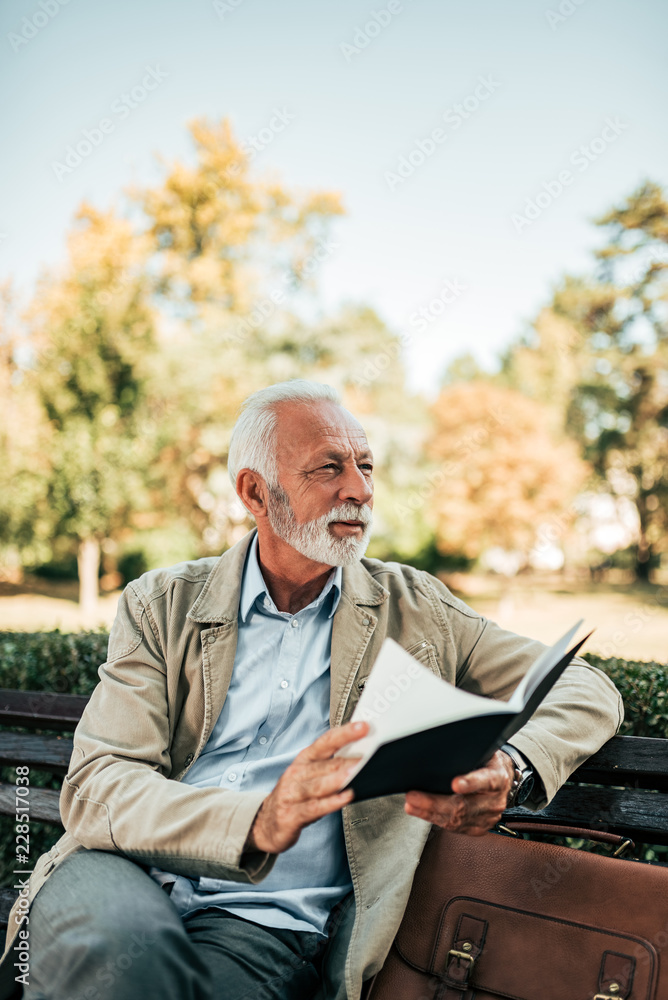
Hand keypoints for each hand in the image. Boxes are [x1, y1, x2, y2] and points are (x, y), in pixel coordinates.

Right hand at [244, 721, 368, 854]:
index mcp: (304, 760)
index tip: (363, 727)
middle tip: (369, 753)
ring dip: (337, 778)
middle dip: (347, 758)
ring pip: (317, 785)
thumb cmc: (295, 796)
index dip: (345, 733)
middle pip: (324, 763)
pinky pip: (313, 808)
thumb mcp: (310, 777)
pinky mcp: (291, 815)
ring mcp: (291, 794)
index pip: (326, 742)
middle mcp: (296, 773)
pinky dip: (330, 803)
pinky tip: (344, 798)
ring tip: (356, 772)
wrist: (266, 823)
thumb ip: (332, 767)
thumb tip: (361, 758)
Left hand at [404, 750, 514, 835]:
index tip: (455, 784)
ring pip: (457, 820)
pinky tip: (422, 813)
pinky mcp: (479, 828)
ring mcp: (488, 817)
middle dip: (435, 803)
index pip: (486, 780)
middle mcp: (495, 800)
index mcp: (498, 777)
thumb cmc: (488, 762)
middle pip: (464, 806)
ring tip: (411, 805)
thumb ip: (469, 752)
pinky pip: (456, 828)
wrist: (503, 780)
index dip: (470, 783)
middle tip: (413, 796)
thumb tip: (441, 748)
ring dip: (430, 813)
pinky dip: (436, 820)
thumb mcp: (484, 750)